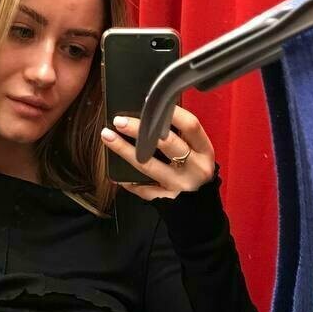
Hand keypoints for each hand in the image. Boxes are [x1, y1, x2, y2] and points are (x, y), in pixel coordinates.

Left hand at [101, 105, 215, 199]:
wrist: (201, 209)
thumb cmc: (195, 172)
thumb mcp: (198, 153)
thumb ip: (181, 136)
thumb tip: (152, 113)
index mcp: (204, 151)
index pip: (191, 126)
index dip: (172, 112)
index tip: (151, 102)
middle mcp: (195, 168)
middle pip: (166, 143)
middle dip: (140, 129)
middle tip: (119, 121)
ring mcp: (180, 185)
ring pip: (149, 165)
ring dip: (125, 150)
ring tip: (108, 136)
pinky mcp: (167, 201)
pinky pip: (143, 188)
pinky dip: (128, 180)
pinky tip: (115, 173)